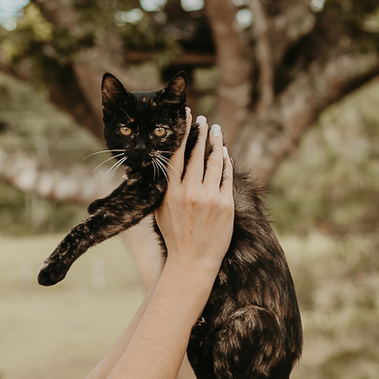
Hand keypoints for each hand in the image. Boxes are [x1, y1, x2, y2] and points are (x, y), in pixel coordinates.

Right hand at [156, 112, 233, 277]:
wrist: (192, 261)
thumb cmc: (174, 236)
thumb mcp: (159, 210)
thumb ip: (159, 187)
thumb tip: (152, 167)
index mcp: (170, 192)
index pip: (176, 155)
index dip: (181, 133)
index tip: (186, 117)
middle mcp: (189, 192)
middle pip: (196, 154)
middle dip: (200, 133)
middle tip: (203, 120)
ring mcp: (209, 198)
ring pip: (214, 162)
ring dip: (216, 143)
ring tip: (216, 131)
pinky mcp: (225, 205)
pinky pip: (226, 177)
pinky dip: (226, 163)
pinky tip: (225, 154)